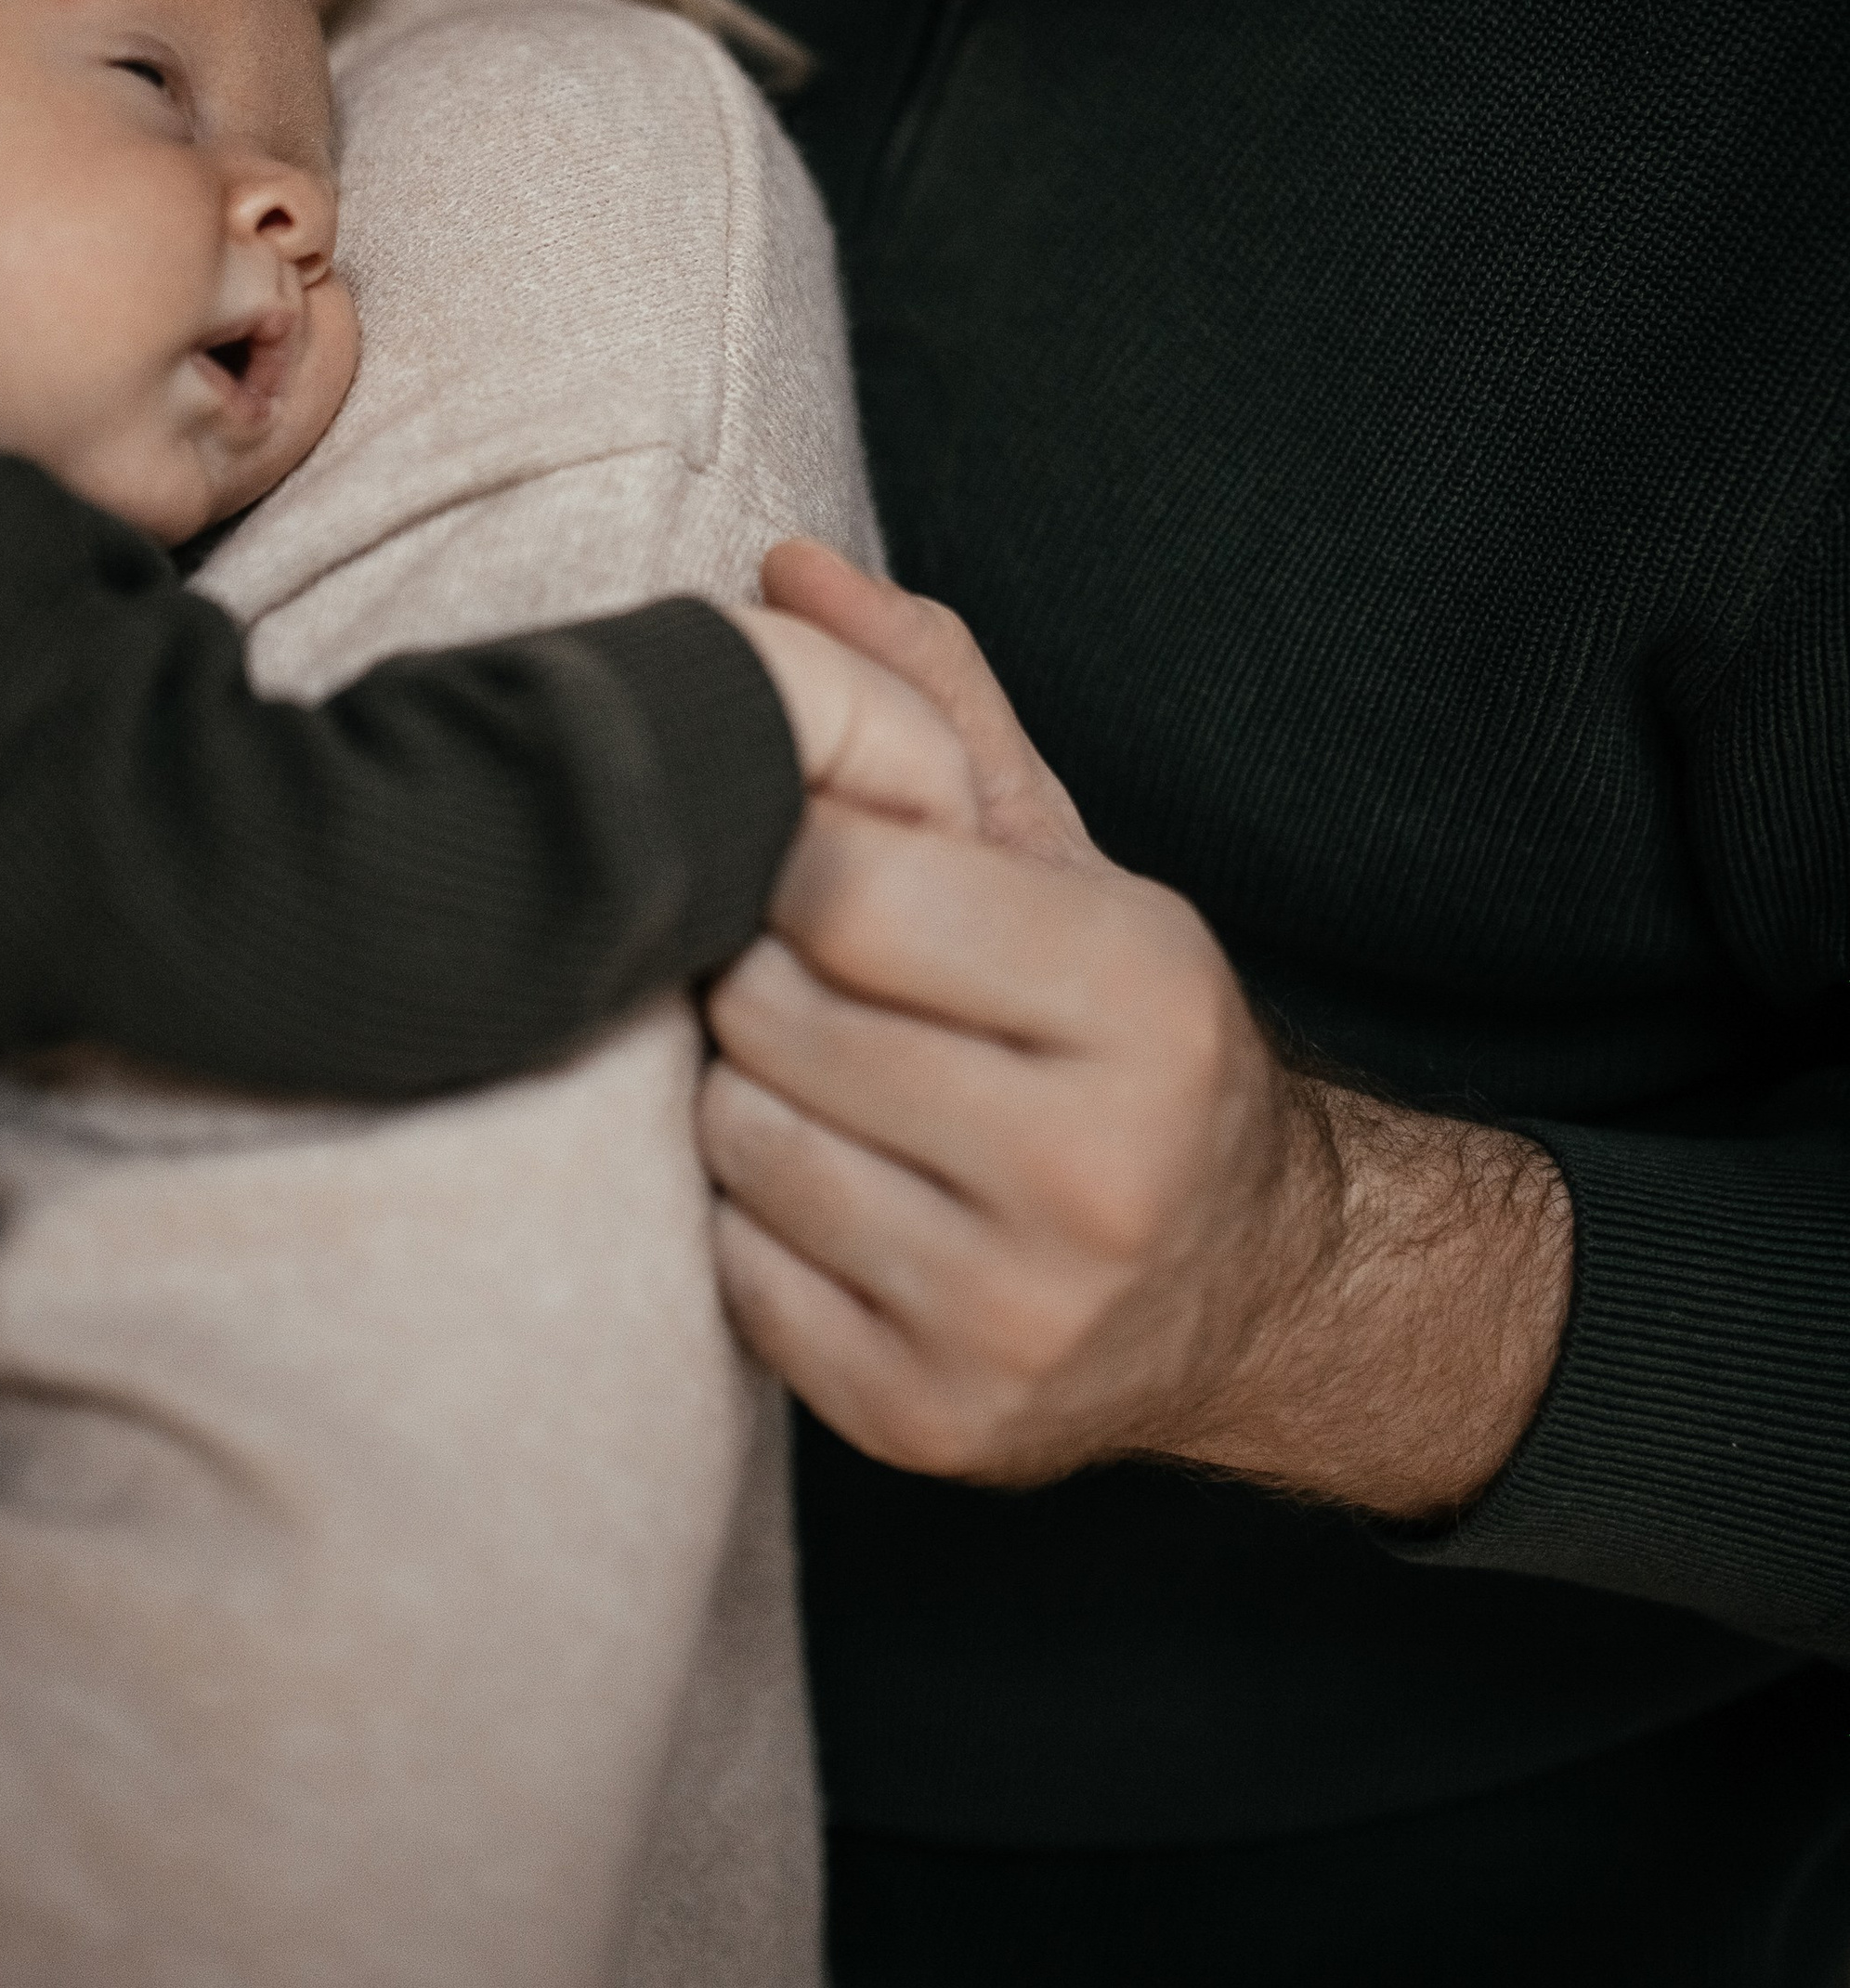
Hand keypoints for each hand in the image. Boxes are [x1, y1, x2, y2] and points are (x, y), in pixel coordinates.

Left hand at [709, 559, 1572, 1515]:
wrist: (1248, 1287)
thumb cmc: (1122, 1040)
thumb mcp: (1072, 860)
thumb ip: (933, 709)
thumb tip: (784, 566)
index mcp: (1141, 1000)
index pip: (848, 886)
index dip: (796, 859)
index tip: (815, 869)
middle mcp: (1092, 1169)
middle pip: (777, 1016)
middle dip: (764, 978)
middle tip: (809, 981)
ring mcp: (1012, 1314)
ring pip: (743, 1143)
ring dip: (749, 1097)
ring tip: (823, 1081)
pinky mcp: (935, 1421)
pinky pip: (739, 1277)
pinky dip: (754, 1226)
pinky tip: (833, 1193)